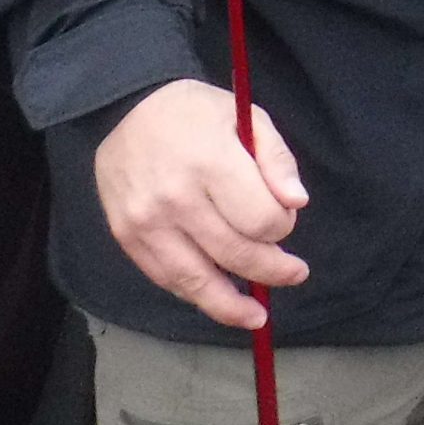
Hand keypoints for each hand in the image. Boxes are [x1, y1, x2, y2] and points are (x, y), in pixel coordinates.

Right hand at [94, 79, 309, 328]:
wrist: (126, 107)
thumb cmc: (195, 112)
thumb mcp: (247, 115)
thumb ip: (276, 159)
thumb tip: (297, 204)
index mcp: (210, 162)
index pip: (260, 219)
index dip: (282, 227)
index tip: (286, 219)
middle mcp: (175, 198)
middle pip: (234, 253)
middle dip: (272, 269)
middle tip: (294, 273)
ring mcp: (146, 222)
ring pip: (196, 280)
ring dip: (230, 305)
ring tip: (256, 317)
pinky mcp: (126, 237)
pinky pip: (165, 278)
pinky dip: (194, 293)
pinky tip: (217, 299)